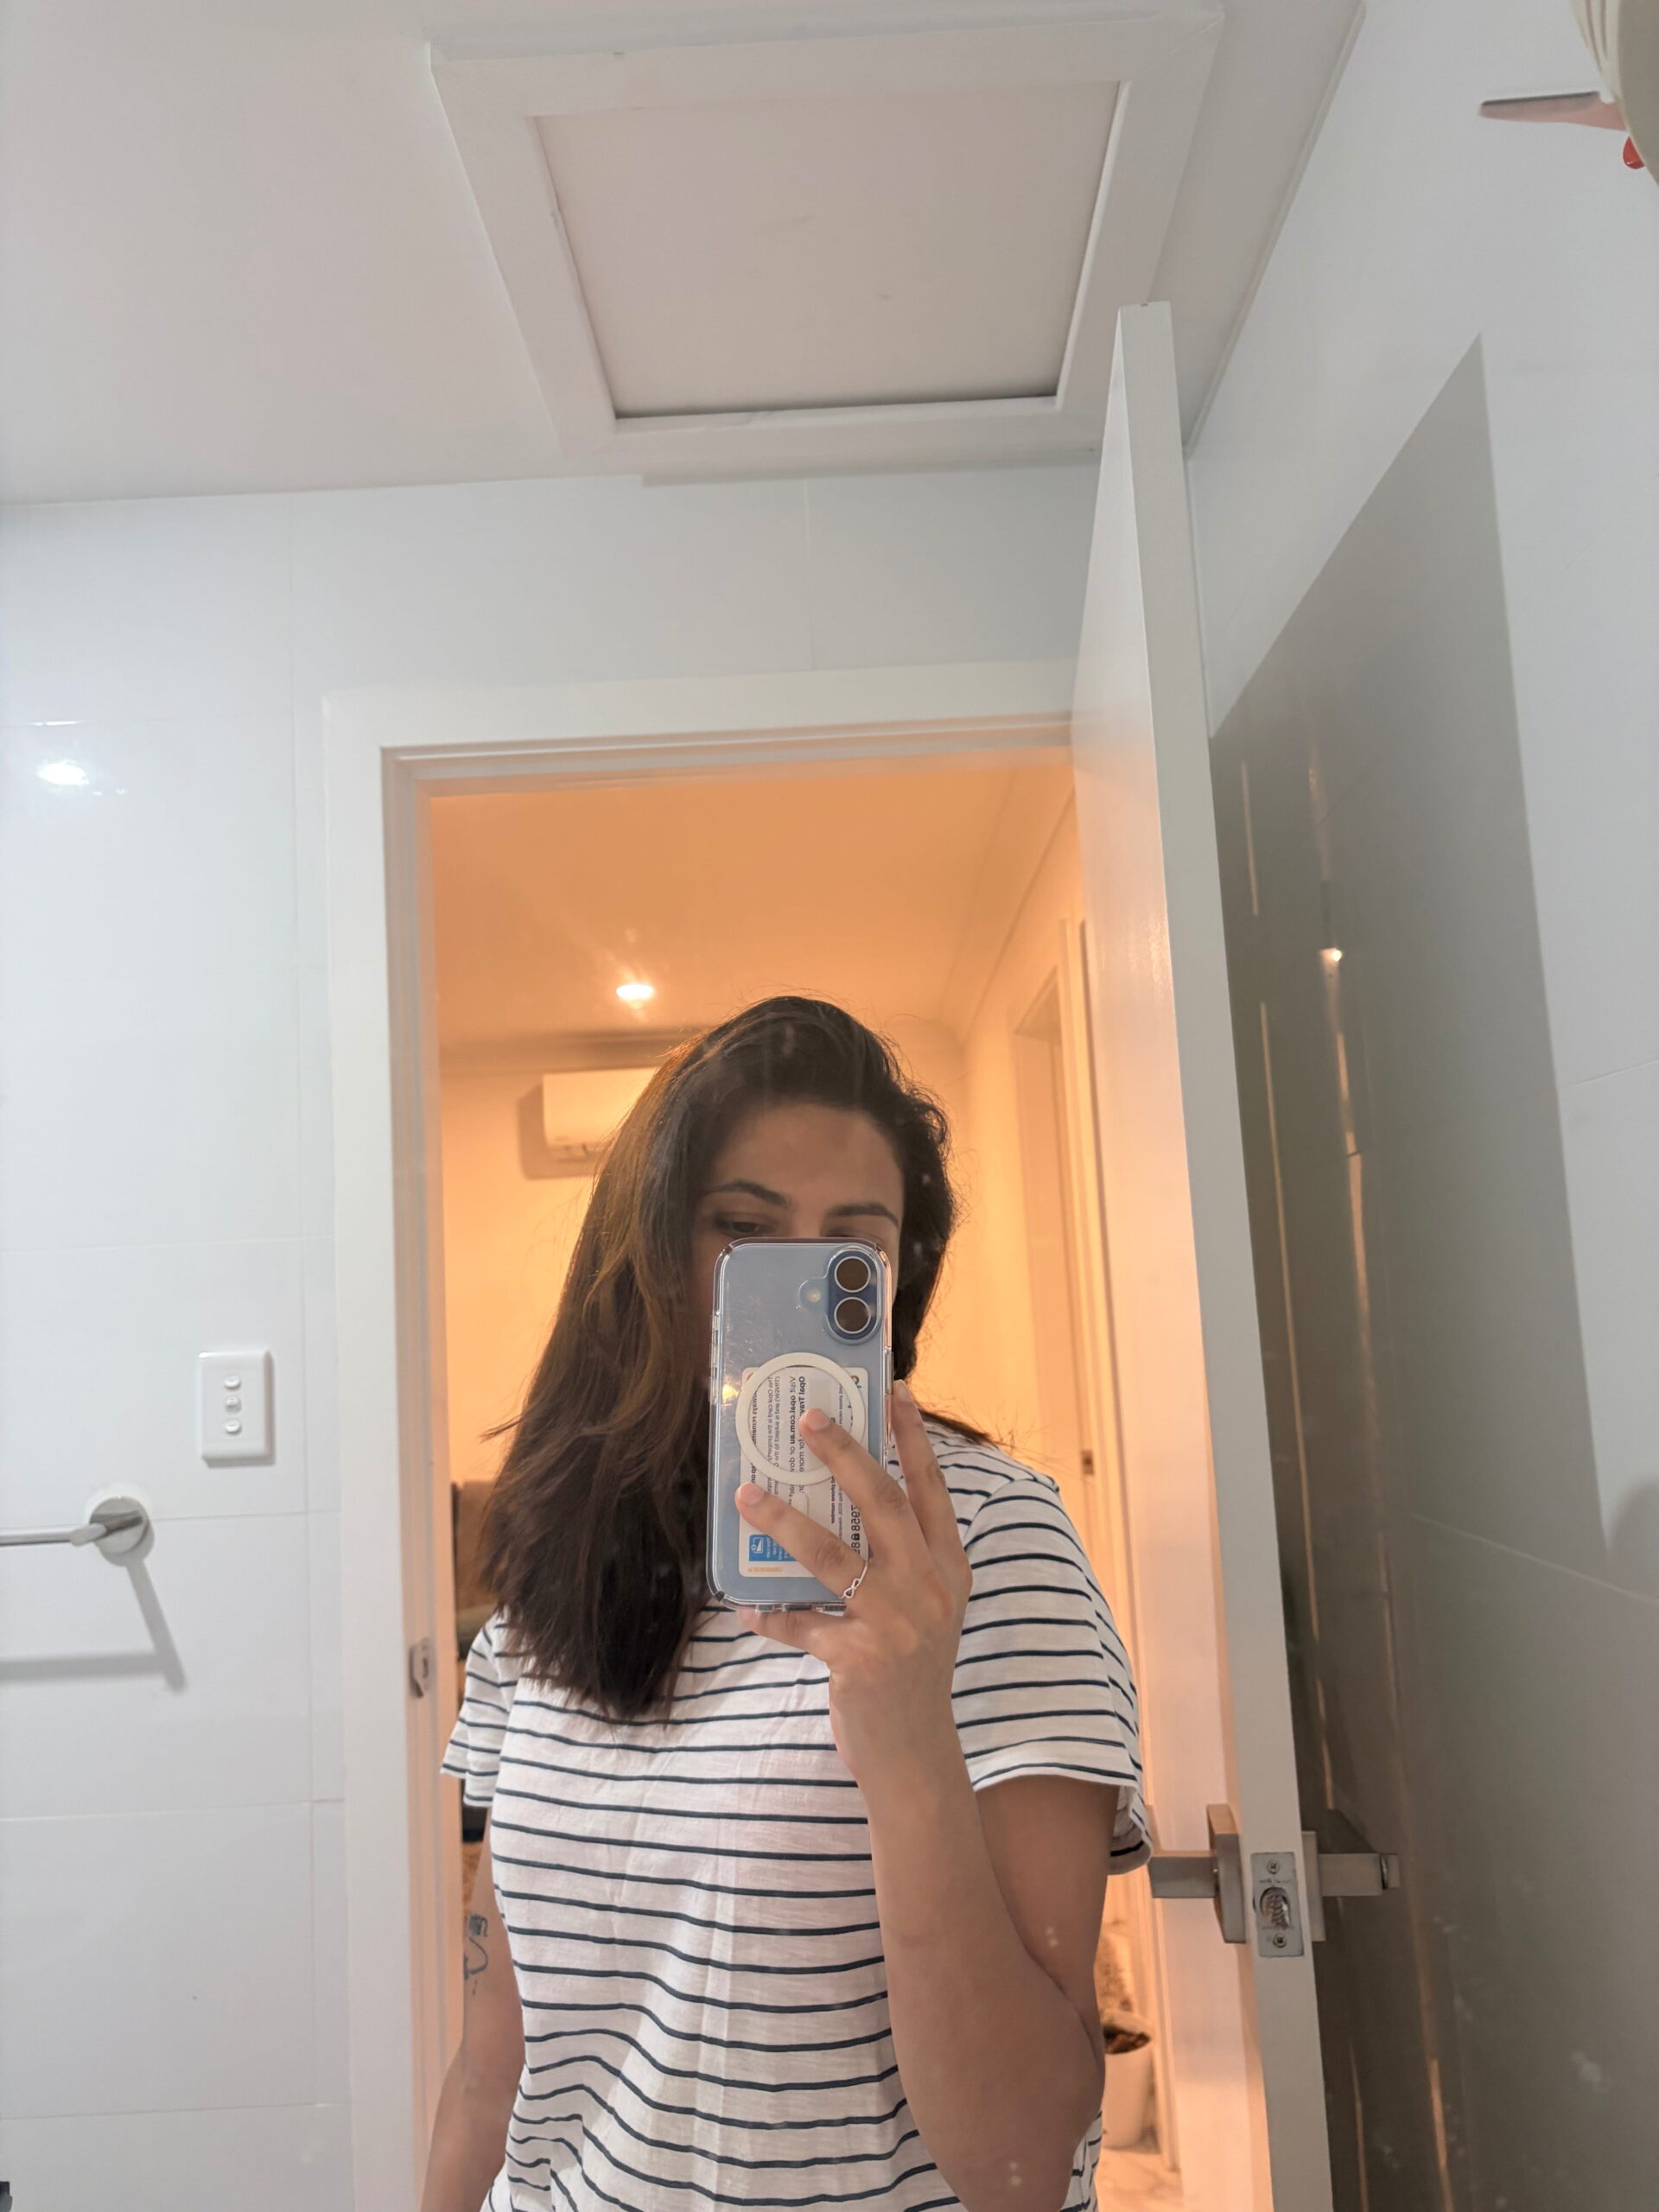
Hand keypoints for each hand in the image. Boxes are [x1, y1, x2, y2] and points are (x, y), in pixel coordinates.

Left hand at [734, 1381, 972, 1793]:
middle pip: (884, 1503)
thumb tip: (836, 1505)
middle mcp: (928, 1588)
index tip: (896, 1392)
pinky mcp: (858, 1659)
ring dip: (783, 1520)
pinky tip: (743, 1608)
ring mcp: (894, 1623)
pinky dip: (769, 1615)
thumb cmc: (911, 1673)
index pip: (931, 1490)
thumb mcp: (924, 1610)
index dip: (914, 1439)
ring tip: (746, 1493)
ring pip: (831, 1554)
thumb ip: (898, 1562)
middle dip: (845, 1454)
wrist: (917, 1757)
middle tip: (807, 1417)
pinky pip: (800, 1624)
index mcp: (948, 1569)